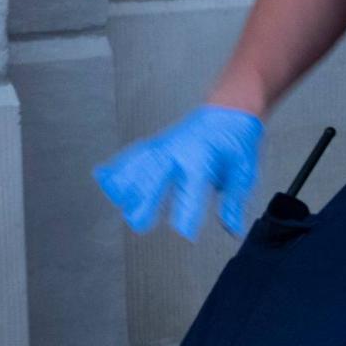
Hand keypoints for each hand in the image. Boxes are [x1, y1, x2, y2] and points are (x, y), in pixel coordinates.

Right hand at [94, 105, 263, 238]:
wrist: (229, 110)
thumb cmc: (236, 142)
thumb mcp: (243, 173)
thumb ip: (234, 202)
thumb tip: (233, 230)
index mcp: (203, 159)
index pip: (192, 190)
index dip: (188, 214)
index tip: (185, 236)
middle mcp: (179, 151)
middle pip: (156, 176)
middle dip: (145, 200)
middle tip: (138, 225)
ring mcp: (164, 146)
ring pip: (139, 164)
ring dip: (125, 184)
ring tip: (117, 203)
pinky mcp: (156, 144)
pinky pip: (133, 154)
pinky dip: (118, 164)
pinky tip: (102, 177)